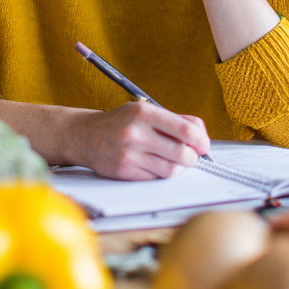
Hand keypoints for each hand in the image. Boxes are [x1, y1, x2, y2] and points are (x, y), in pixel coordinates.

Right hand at [70, 102, 210, 180]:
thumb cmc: (121, 122)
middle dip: (192, 157)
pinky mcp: (124, 172)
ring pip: (171, 170)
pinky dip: (160, 173)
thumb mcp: (144, 110)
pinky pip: (155, 178)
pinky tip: (154, 164)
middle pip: (182, 154)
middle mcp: (136, 133)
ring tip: (173, 159)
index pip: (186, 130)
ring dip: (178, 167)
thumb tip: (201, 134)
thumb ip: (174, 120)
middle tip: (190, 155)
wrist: (85, 135)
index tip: (204, 145)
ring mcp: (129, 154)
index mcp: (145, 113)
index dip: (201, 141)